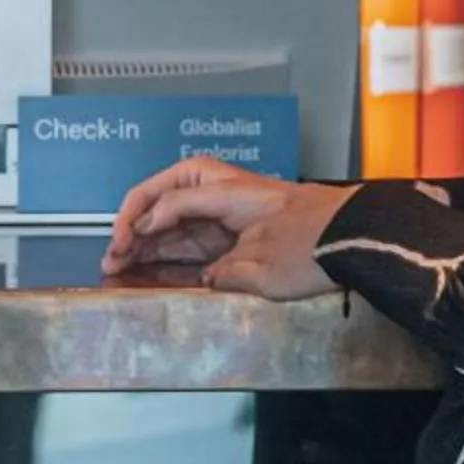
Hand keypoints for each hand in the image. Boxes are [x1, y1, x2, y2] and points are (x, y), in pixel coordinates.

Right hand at [103, 158, 355, 301]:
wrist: (352, 236)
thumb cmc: (312, 238)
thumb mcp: (261, 262)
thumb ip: (221, 271)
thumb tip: (201, 276)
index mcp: (218, 187)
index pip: (162, 201)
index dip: (137, 225)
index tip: (122, 248)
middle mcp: (217, 194)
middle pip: (160, 206)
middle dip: (132, 231)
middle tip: (111, 258)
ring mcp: (223, 213)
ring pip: (170, 224)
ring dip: (145, 242)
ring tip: (119, 263)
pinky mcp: (231, 233)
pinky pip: (188, 238)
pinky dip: (166, 251)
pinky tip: (147, 265)